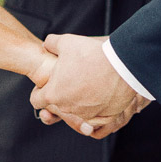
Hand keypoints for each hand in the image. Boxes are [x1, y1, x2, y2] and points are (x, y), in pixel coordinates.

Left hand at [30, 33, 148, 137]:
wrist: (123, 64)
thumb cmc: (93, 54)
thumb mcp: (66, 42)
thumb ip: (51, 44)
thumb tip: (47, 44)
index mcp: (54, 94)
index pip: (36, 100)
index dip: (40, 91)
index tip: (47, 84)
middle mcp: (68, 109)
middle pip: (57, 106)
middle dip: (61, 94)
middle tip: (71, 80)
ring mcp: (87, 116)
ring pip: (77, 112)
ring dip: (79, 101)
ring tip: (88, 85)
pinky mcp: (104, 118)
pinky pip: (96, 119)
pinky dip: (96, 109)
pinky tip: (100, 96)